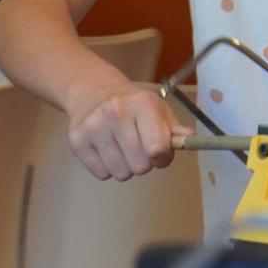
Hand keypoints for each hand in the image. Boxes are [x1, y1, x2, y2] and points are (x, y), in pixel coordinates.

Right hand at [67, 82, 191, 180]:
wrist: (94, 92)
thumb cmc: (133, 105)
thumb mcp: (158, 109)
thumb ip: (175, 129)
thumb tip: (190, 140)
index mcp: (142, 104)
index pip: (157, 148)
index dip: (163, 157)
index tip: (161, 153)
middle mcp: (116, 113)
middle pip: (141, 166)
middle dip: (145, 163)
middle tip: (140, 148)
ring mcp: (94, 127)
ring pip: (121, 174)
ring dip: (126, 167)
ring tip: (122, 148)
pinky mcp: (77, 141)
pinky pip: (102, 175)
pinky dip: (108, 168)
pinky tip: (107, 149)